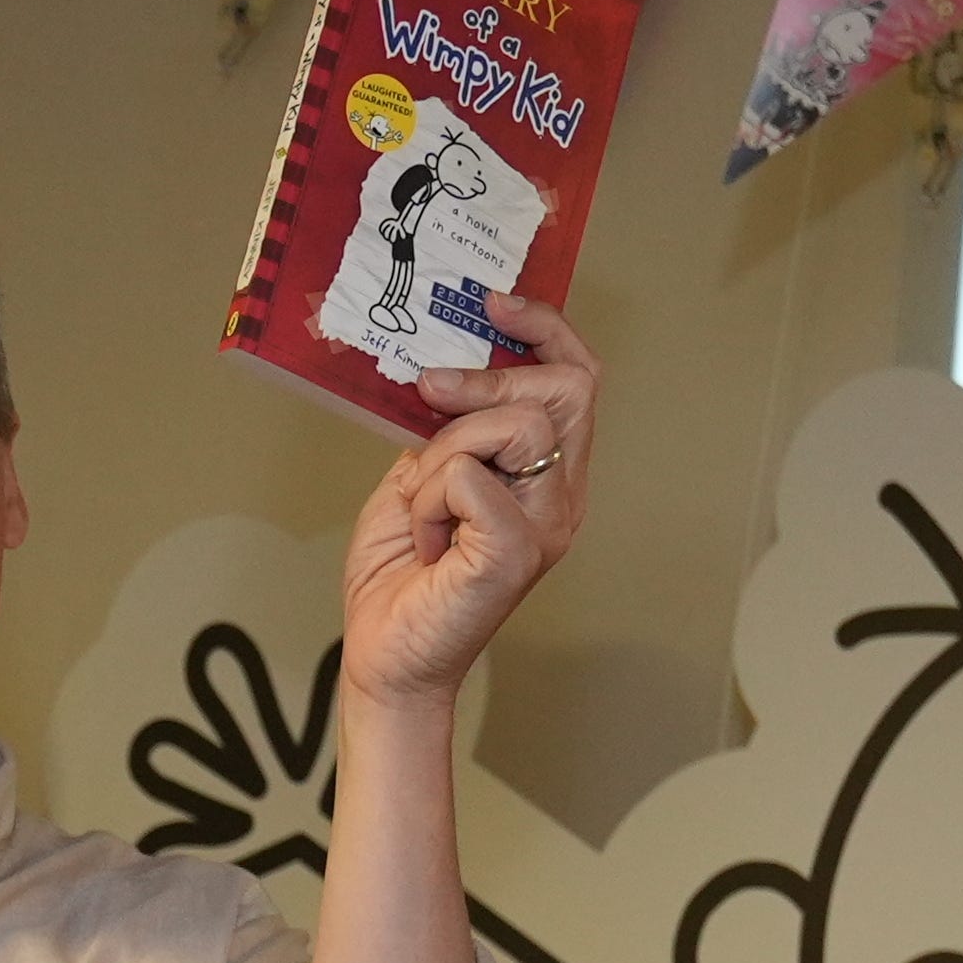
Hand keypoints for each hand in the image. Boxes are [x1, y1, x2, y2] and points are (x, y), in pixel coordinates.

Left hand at [339, 293, 595, 713]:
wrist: (386, 658)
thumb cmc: (401, 578)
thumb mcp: (418, 477)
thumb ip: (446, 429)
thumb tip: (444, 370)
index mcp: (544, 477)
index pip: (577, 379)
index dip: (544, 329)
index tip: (494, 304)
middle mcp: (559, 498)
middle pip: (566, 387)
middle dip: (491, 379)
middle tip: (432, 401)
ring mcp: (546, 526)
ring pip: (517, 424)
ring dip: (446, 451)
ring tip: (424, 507)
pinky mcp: (518, 552)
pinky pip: (472, 477)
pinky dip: (432, 498)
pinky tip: (427, 539)